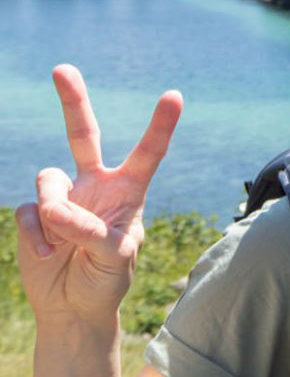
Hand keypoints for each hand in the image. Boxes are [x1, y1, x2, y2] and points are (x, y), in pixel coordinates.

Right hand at [15, 65, 181, 333]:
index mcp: (128, 192)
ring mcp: (62, 197)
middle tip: (62, 68)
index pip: (147, 153)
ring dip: (54, 212)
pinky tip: (47, 256)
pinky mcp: (33, 214)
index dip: (160, 125)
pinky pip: (27, 213)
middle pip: (82, 135)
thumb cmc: (106, 281)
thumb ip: (90, 232)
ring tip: (64, 245)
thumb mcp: (113, 259)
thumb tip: (54, 210)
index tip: (174, 95)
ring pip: (49, 181)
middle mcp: (95, 186)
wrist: (73, 308)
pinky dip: (36, 237)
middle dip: (72, 100)